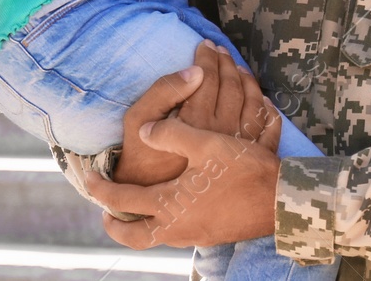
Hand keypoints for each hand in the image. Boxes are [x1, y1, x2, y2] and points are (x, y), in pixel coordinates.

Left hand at [89, 114, 282, 248]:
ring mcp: (195, 236)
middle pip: (136, 237)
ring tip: (138, 207)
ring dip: (143, 224)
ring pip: (157, 238)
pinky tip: (174, 209)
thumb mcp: (207, 143)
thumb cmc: (244, 172)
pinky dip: (166, 224)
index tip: (89, 182)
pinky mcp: (212, 236)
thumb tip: (144, 131)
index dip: (102, 190)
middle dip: (118, 227)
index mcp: (170, 204)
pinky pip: (178, 235)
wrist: (281, 202)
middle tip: (106, 214)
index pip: (124, 201)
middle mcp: (177, 227)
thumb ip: (172, 134)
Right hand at [114, 42, 273, 185]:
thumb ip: (164, 92)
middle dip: (227, 63)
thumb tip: (195, 72)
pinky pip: (266, 130)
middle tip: (221, 51)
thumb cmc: (141, 157)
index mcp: (196, 122)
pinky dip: (267, 111)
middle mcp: (222, 134)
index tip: (205, 45)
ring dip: (248, 81)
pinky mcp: (247, 160)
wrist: (150, 200)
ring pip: (253, 105)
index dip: (208, 57)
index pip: (208, 78)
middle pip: (232, 87)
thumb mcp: (138, 120)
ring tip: (239, 69)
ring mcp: (239, 148)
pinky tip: (263, 100)